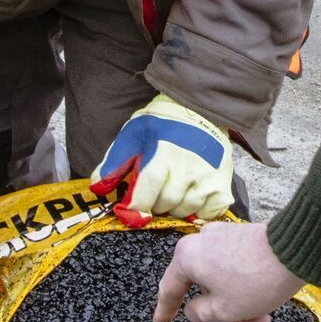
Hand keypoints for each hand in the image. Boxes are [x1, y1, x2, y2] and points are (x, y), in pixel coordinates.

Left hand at [90, 94, 233, 225]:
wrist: (197, 110)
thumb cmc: (161, 124)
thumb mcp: (132, 136)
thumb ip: (114, 163)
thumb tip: (97, 187)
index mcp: (161, 156)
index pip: (146, 195)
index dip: (136, 208)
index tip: (132, 211)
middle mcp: (186, 169)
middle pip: (165, 205)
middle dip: (155, 204)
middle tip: (154, 194)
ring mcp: (207, 177)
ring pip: (185, 210)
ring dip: (174, 207)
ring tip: (171, 193)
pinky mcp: (223, 183)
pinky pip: (208, 212)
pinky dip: (198, 211)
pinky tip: (192, 197)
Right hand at [153, 221, 303, 321]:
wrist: (294, 250)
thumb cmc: (255, 281)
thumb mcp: (223, 310)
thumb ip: (200, 314)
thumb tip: (193, 310)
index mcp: (187, 257)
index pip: (169, 290)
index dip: (165, 311)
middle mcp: (201, 242)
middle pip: (203, 287)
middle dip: (224, 310)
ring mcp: (222, 237)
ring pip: (222, 279)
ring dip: (239, 300)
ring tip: (264, 315)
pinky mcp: (242, 236)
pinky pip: (235, 267)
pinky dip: (246, 285)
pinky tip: (266, 298)